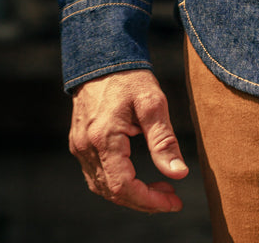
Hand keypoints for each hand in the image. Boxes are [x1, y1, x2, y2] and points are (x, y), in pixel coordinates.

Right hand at [69, 68, 188, 211]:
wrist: (102, 56)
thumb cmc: (129, 77)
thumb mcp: (153, 103)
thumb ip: (164, 141)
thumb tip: (179, 173)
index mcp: (104, 138)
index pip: (124, 186)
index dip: (149, 200)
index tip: (174, 201)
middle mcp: (86, 147)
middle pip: (113, 192)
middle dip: (144, 200)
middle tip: (170, 196)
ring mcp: (80, 146)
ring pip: (102, 187)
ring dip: (131, 194)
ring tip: (158, 188)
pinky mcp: (79, 142)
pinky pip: (96, 174)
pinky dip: (117, 183)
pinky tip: (137, 176)